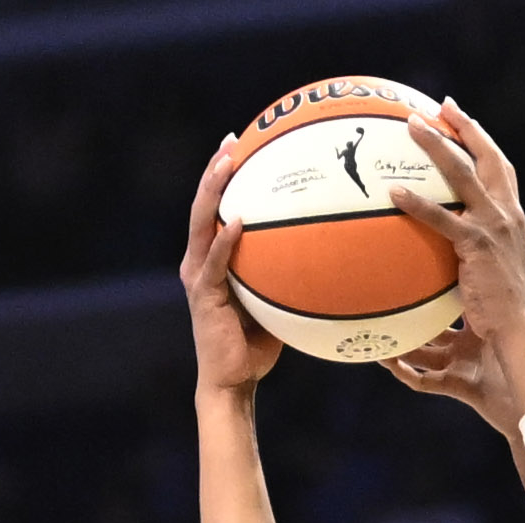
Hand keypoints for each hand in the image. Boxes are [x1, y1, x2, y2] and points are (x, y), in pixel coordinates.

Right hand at [180, 136, 282, 395]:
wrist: (234, 381)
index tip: (241, 146)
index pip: (216, 209)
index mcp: (213, 259)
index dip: (224, 177)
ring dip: (213, 191)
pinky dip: (225, 241)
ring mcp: (198, 277)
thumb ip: (287, 274)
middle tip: (233, 140)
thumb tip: (326, 254)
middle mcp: (199, 261)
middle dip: (215, 170)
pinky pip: (215, 263)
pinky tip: (238, 220)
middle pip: (204, 206)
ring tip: (227, 162)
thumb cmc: (256, 346)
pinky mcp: (203, 296)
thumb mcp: (275, 300)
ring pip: (202, 224)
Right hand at [381, 274, 524, 436]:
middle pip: (433, 322)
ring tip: (376, 322)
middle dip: (413, 306)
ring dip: (400, 340)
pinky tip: (384, 359)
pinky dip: (404, 372)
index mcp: (487, 330)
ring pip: (421, 351)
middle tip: (394, 277)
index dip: (448, 281)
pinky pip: (424, 381)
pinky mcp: (457, 387)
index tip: (435, 257)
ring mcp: (460, 367)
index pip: (463, 300)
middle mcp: (469, 347)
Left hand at [389, 99, 524, 363]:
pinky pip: (441, 217)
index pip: (501, 170)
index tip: (462, 120)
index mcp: (515, 220)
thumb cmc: (510, 318)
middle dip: (466, 127)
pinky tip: (393, 192)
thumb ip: (496, 257)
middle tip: (441, 106)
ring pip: (462, 173)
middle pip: (488, 158)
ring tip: (411, 125)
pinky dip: (417, 202)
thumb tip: (514, 253)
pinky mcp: (476, 246)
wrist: (519, 336)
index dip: (483, 142)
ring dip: (437, 144)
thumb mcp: (502, 279)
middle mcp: (508, 216)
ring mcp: (493, 227)